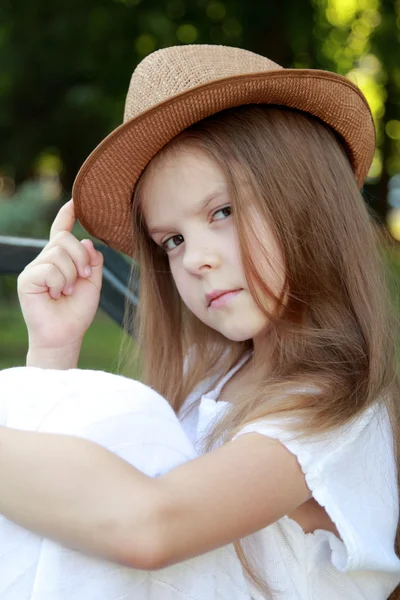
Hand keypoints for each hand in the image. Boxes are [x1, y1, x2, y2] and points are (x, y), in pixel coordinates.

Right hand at [18, 200, 103, 366]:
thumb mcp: (92, 282)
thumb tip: (85, 241)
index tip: (74, 201)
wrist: (66, 334)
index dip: (67, 215)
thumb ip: (92, 261)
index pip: (61, 231)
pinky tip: (56, 295)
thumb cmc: (77, 311)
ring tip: (66, 292)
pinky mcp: (27, 279)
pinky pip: (49, 268)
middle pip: (65, 239)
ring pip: (58, 253)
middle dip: (80, 258)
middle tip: (82, 277)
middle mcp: (46, 260)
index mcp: (61, 259)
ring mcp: (35, 268)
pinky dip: (59, 283)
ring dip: (71, 275)